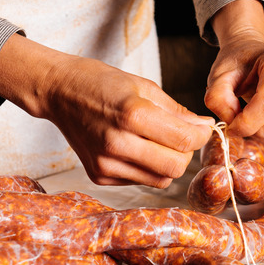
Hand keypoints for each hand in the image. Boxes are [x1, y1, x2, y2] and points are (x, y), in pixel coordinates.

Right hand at [0, 34, 213, 187]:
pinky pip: (139, 181)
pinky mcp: (98, 175)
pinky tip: (133, 148)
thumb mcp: (144, 86)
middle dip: (185, 153)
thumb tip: (205, 127)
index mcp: (133, 114)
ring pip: (160, 180)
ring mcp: (105, 163)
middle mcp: (118, 143)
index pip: (184, 140)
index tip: (202, 128)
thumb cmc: (102, 83)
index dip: (201, 136)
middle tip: (180, 137)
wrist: (58, 91)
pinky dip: (145, 168)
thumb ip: (177, 112)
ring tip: (156, 142)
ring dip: (167, 164)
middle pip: (175, 167)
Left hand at [205, 0, 263, 145]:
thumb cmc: (237, 66)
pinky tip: (263, 121)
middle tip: (240, 125)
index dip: (249, 121)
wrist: (252, 57)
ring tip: (250, 119)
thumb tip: (232, 121)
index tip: (231, 127)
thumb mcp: (218, 76)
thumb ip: (217, 98)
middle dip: (259, 129)